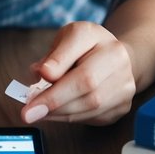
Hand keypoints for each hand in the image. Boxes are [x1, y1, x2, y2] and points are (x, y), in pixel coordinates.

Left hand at [20, 22, 136, 125]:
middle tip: (29, 112)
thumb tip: (40, 74)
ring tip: (38, 114)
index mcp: (95, 34)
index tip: (41, 74)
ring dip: (60, 113)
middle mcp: (117, 57)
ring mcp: (124, 83)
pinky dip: (71, 118)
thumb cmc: (83, 50)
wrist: (116, 60)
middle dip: (54, 99)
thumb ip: (52, 56)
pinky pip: (94, 117)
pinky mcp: (123, 105)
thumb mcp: (63, 41)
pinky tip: (56, 115)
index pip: (76, 44)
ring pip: (91, 105)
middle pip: (87, 81)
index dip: (59, 61)